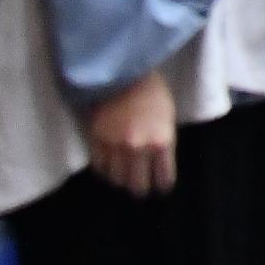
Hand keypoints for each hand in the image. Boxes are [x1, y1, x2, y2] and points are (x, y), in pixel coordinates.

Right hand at [88, 70, 177, 196]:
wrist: (124, 76)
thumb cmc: (153, 94)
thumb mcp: (168, 120)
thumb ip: (163, 144)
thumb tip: (158, 166)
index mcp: (161, 143)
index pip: (163, 179)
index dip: (162, 185)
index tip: (160, 186)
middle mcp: (138, 149)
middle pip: (137, 185)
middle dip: (141, 189)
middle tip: (141, 186)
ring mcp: (115, 147)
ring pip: (117, 180)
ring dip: (122, 180)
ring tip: (125, 177)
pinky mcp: (97, 142)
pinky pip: (100, 167)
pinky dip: (105, 170)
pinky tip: (110, 167)